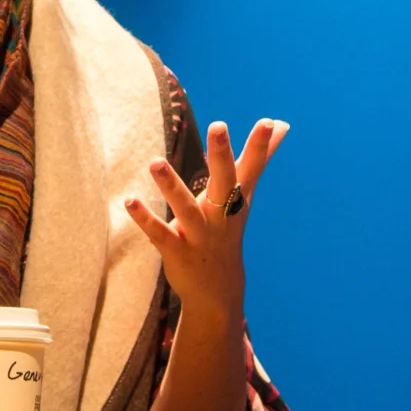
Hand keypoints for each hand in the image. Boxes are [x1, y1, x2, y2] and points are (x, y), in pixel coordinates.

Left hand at [126, 118, 287, 320]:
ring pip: (186, 208)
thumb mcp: (244, 196)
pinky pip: (159, 233)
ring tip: (154, 162)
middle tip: (219, 125)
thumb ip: (258, 160)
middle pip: (224, 182)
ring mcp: (200, 234)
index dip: (259, 145)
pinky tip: (129, 201)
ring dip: (171, 185)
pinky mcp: (177, 250)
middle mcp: (221, 214)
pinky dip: (145, 219)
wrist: (219, 289)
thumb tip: (281, 125)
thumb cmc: (229, 229)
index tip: (268, 121)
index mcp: (237, 199)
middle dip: (221, 155)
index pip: (251, 168)